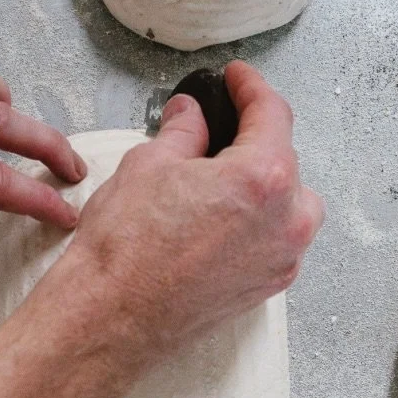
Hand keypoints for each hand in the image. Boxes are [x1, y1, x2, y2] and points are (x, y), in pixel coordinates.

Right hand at [57, 61, 322, 361]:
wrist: (110, 317)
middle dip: (252, 141)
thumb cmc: (125, 250)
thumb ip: (184, 132)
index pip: (271, 114)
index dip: (250, 88)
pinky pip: (273, 240)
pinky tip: (215, 220)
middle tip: (215, 131)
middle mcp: (287, 220)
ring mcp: (280, 259)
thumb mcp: (148, 165)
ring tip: (214, 182)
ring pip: (286, 204)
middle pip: (284, 160)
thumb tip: (192, 116)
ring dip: (258, 185)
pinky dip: (254, 223)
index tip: (236, 80)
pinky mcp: (265, 287)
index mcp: (264, 177)